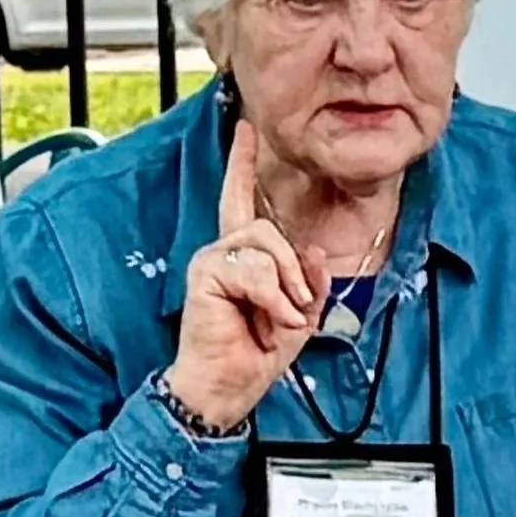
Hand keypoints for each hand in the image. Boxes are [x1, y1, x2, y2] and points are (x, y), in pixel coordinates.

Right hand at [164, 120, 323, 432]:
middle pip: (267, 227)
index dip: (242, 164)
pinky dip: (273, 298)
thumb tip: (310, 252)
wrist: (228, 388)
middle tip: (297, 309)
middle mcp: (223, 251)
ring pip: (264, 243)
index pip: (241, 201)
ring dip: (285, 285)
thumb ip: (310, 282)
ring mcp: (211, 260)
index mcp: (244, 258)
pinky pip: (254, 269)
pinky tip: (272, 322)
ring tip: (283, 319)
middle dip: (292, 269)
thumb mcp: (301, 316)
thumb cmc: (256, 355)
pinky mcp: (205, 273)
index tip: (246, 129)